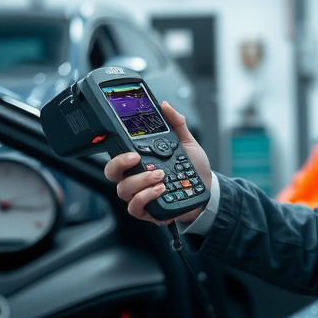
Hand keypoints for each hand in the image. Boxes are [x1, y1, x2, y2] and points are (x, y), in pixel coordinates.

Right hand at [104, 101, 211, 225]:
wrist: (207, 191)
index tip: (128, 143)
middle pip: (111, 172)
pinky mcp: (147, 211)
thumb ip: (177, 124)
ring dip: (140, 181)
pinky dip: (146, 197)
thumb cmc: (193, 169)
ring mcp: (139, 195)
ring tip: (160, 175)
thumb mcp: (187, 143)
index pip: (117, 154)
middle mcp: (135, 177)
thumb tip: (166, 106)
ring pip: (123, 190)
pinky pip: (135, 207)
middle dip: (119, 163)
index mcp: (139, 161)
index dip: (116, 149)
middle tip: (136, 157)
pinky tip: (160, 189)